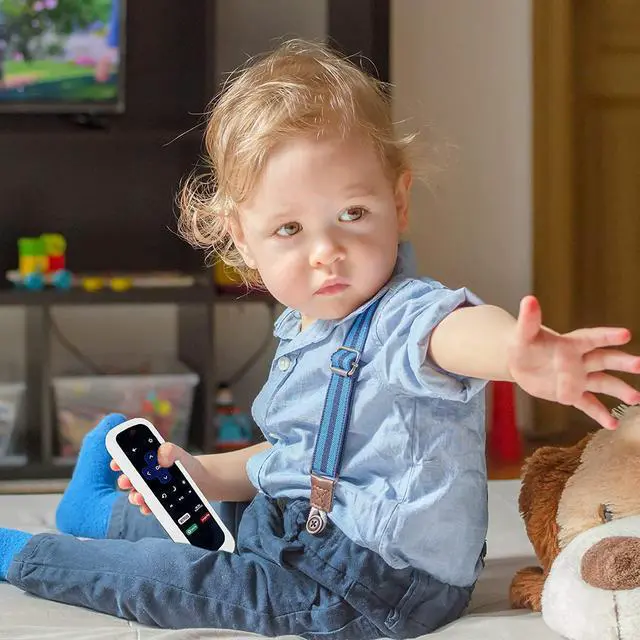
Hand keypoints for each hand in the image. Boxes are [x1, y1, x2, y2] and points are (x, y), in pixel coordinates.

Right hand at [110, 443, 210, 515]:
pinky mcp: (156, 504)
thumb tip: (161, 456)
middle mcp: (144, 478)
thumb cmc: (185, 464)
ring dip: (135, 496)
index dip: (119, 461)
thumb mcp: (178, 453)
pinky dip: (147, 508)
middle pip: (129, 480)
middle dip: (125, 481)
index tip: (115, 463)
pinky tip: (149, 507)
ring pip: (136, 495)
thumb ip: (169, 450)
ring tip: (139, 496)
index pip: (127, 461)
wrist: (199, 479)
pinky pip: (148, 508)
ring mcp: (149, 492)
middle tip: (126, 480)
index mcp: (145, 463)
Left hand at [507, 296, 639, 428]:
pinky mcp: (571, 394)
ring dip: (619, 389)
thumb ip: (529, 320)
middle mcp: (579, 360)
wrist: (518, 362)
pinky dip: (599, 414)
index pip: (591, 338)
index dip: (606, 336)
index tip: (625, 334)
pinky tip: (612, 424)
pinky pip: (588, 404)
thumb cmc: (522, 344)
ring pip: (602, 383)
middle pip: (604, 359)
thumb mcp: (523, 333)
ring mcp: (577, 378)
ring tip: (635, 398)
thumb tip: (529, 299)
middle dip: (622, 362)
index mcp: (569, 344)